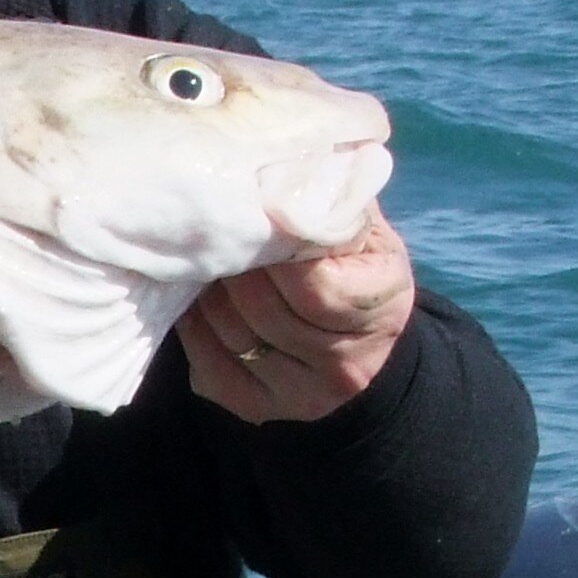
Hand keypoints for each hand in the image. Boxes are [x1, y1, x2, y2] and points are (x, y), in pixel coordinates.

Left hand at [179, 210, 415, 424]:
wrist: (362, 333)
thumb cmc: (353, 260)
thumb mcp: (359, 223)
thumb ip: (328, 196)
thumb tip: (278, 168)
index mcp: (382, 308)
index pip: (314, 286)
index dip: (275, 248)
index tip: (257, 217)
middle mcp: (348, 364)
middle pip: (264, 310)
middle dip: (235, 265)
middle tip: (220, 232)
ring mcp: (305, 394)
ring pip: (232, 335)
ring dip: (210, 292)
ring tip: (211, 262)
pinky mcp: (263, 409)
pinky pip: (209, 369)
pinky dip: (195, 330)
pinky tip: (200, 302)